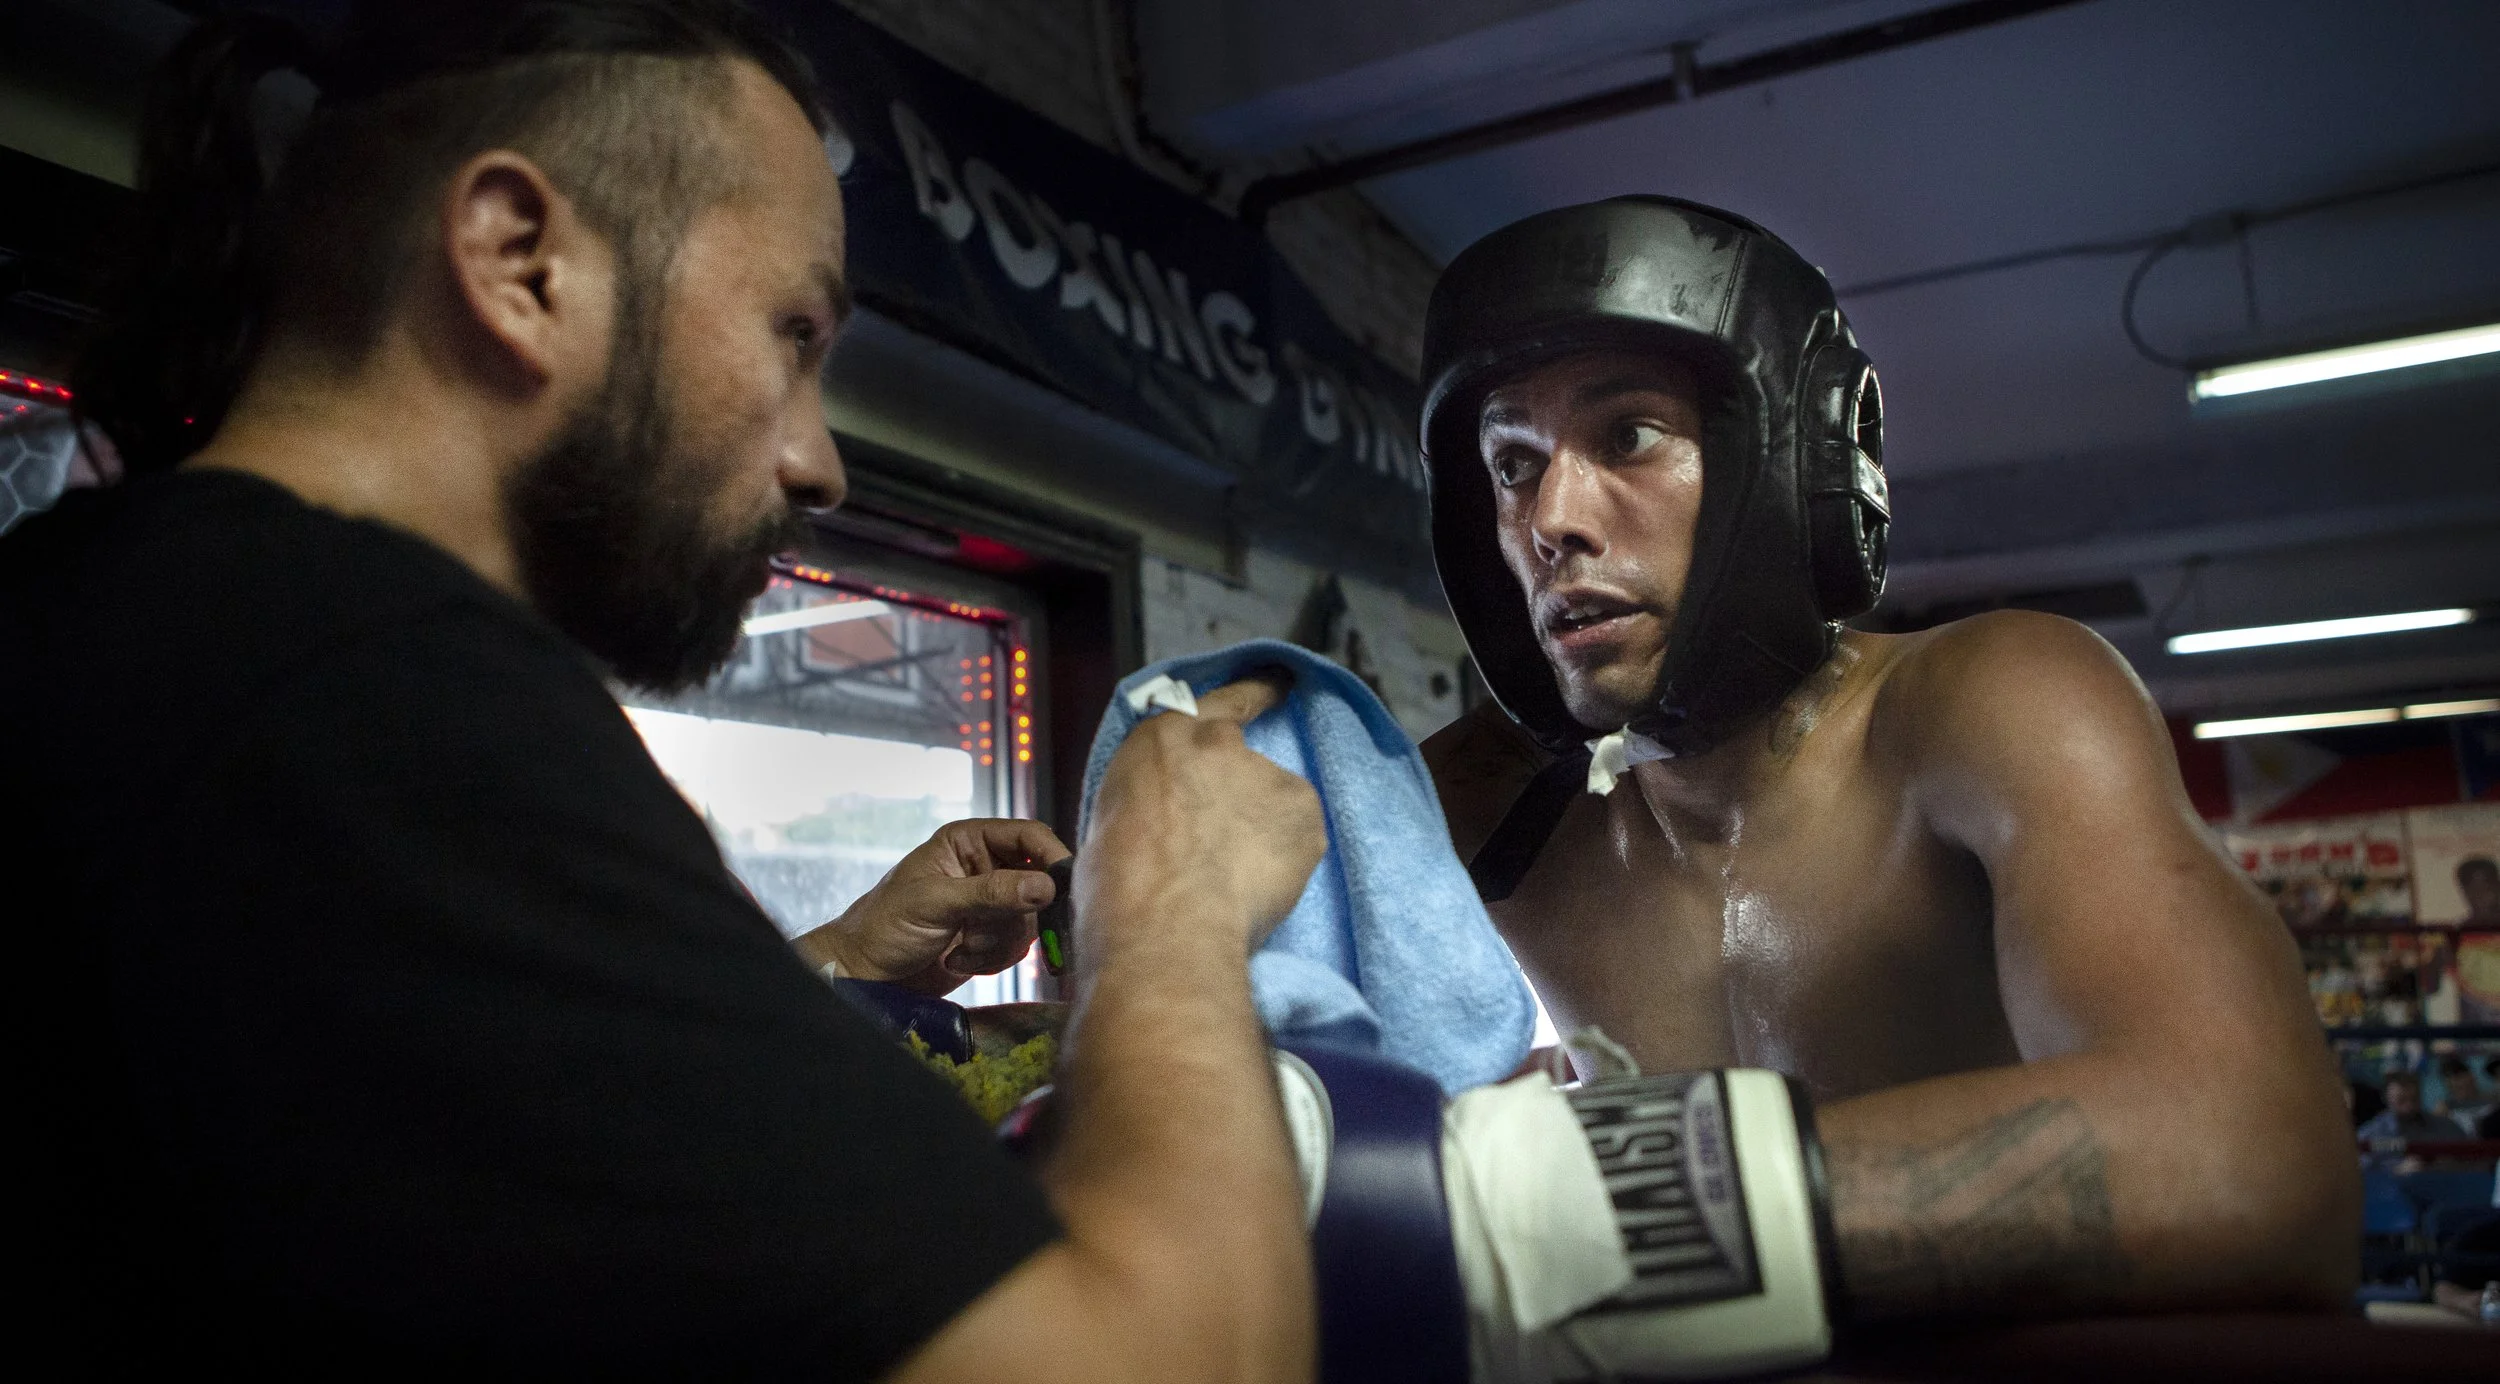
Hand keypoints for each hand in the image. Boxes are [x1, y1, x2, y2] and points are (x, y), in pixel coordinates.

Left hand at [797, 818, 1070, 995]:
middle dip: (1020, 913)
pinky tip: (958, 961)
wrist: (864, 975)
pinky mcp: (990, 939)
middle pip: (1038, 882)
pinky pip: (1017, 948)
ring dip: (997, 941)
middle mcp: (985, 868)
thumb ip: (991, 893)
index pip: (1028, 837)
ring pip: (1029, 920)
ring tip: (960, 948)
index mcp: (969, 842)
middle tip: (999, 931)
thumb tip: (1046, 887)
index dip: (1052, 858)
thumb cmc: (885, 926)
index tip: (1065, 888)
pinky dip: (992, 959)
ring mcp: (990, 905)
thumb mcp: (936, 903)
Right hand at [1078, 671, 1324, 956]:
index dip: (1251, 693)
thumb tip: (1170, 821)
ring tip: (1232, 882)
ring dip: (1258, 833)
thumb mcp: (1114, 820)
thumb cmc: (1117, 886)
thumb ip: (1154, 801)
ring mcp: (1268, 775)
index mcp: (1164, 739)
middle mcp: (1221, 744)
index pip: (1216, 701)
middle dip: (1239, 791)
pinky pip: (1297, 837)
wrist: (1167, 926)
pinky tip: (1258, 889)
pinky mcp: (1304, 814)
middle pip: (1241, 758)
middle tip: (1226, 837)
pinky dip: (1283, 860)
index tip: (1279, 683)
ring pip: (1271, 805)